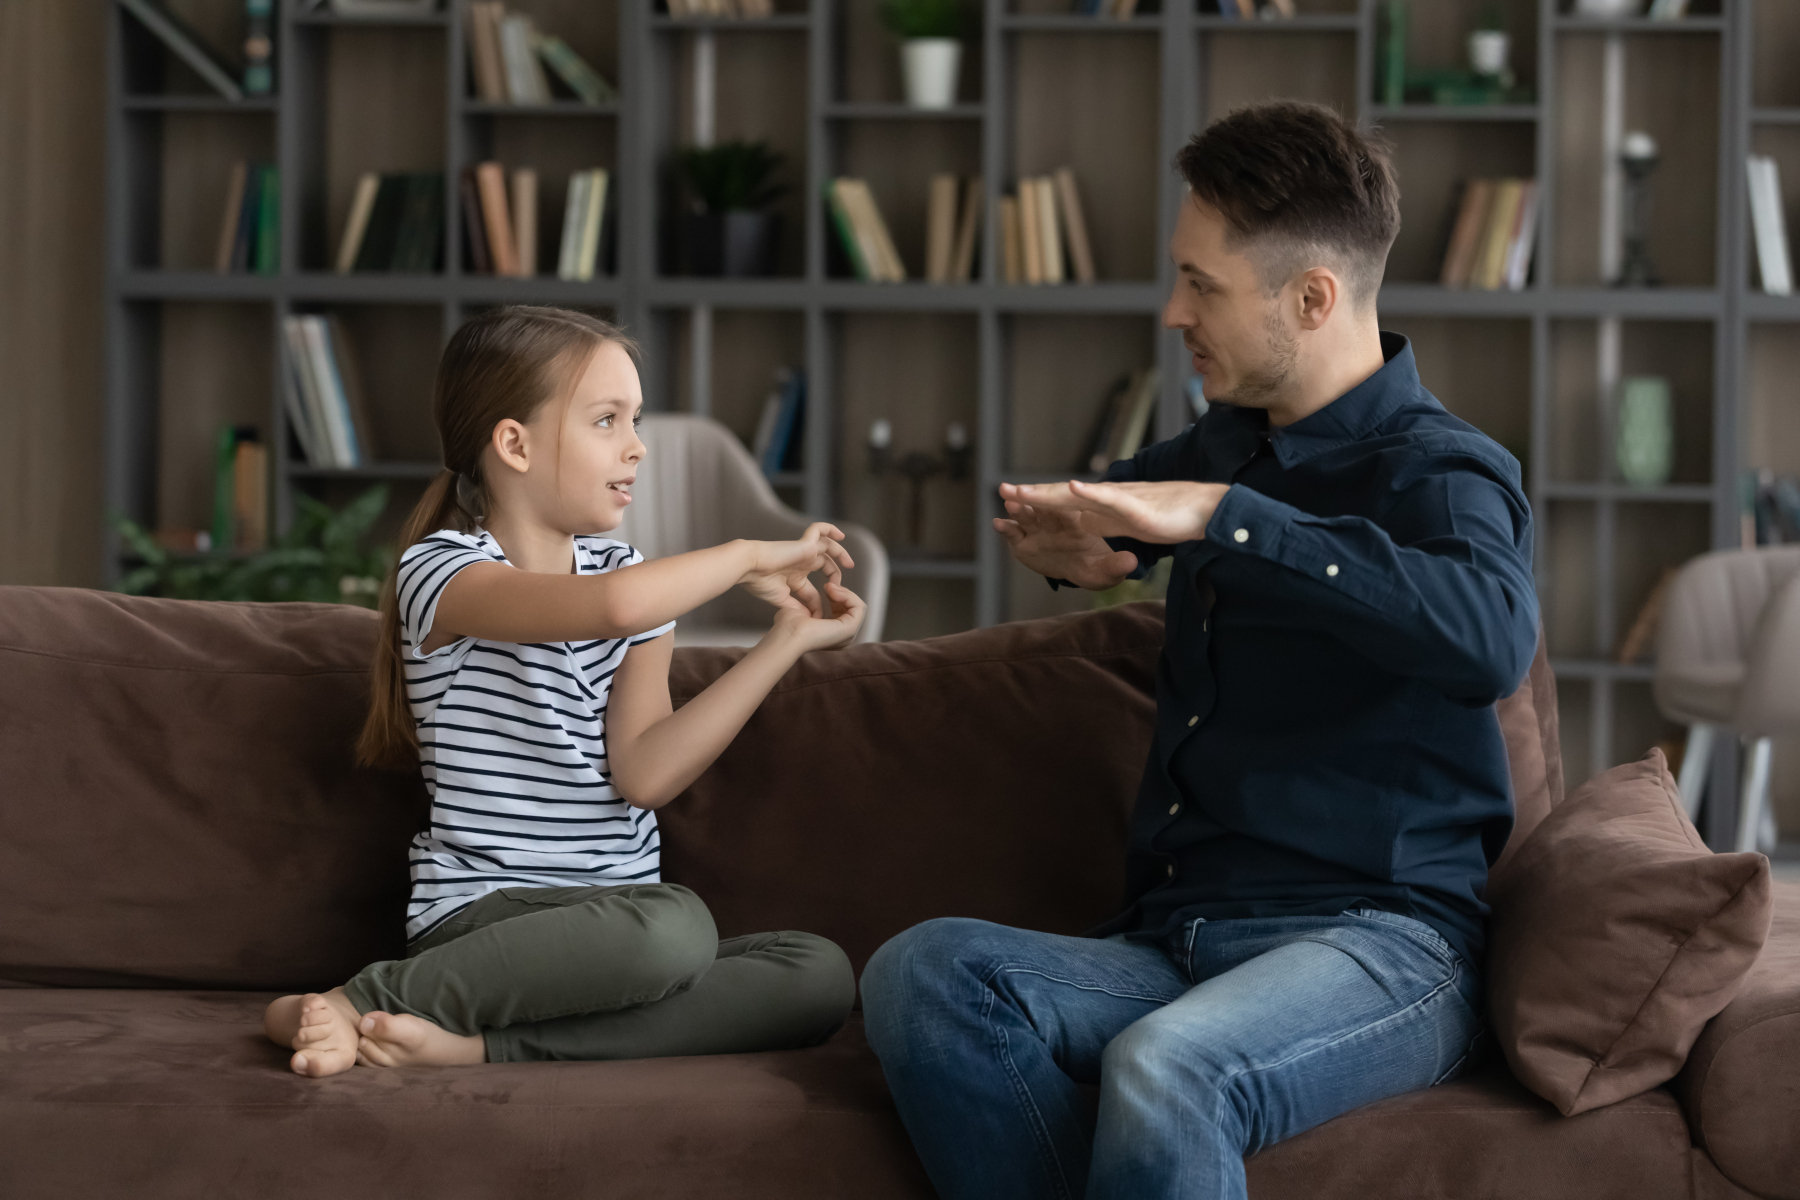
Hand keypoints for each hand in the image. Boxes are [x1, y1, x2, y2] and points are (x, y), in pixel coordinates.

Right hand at [739, 523, 855, 616]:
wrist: (749, 567)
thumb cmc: (759, 582)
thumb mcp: (782, 599)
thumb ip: (796, 607)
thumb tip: (809, 617)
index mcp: (794, 576)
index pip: (813, 589)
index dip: (819, 602)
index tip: (821, 614)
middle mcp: (800, 562)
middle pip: (825, 564)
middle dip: (835, 574)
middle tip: (840, 587)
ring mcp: (803, 551)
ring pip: (827, 546)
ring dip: (840, 553)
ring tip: (849, 564)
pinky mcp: (804, 543)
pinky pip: (819, 529)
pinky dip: (830, 529)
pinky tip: (841, 536)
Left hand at [765, 581, 865, 654]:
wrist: (788, 634)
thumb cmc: (788, 626)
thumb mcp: (801, 611)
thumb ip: (810, 606)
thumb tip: (816, 601)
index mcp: (831, 635)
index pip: (844, 611)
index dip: (837, 596)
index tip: (825, 587)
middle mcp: (842, 637)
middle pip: (852, 608)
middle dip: (842, 593)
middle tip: (828, 586)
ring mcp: (848, 635)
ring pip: (857, 606)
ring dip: (845, 592)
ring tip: (830, 587)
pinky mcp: (851, 629)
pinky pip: (859, 607)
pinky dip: (848, 595)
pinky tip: (834, 592)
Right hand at [993, 482, 1138, 589]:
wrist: (1078, 570)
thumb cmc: (1093, 567)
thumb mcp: (1105, 571)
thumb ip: (1116, 566)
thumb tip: (1132, 561)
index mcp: (1076, 522)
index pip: (1073, 506)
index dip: (1072, 497)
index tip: (1072, 487)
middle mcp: (1053, 522)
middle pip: (1042, 506)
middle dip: (1031, 497)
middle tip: (1021, 489)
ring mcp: (1036, 531)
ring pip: (1026, 516)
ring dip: (1018, 509)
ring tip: (1009, 502)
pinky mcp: (1023, 542)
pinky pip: (1013, 534)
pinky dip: (1005, 528)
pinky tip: (998, 524)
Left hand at [1008, 480, 1230, 545]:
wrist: (1206, 512)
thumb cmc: (1170, 519)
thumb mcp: (1127, 525)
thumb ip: (1105, 523)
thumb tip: (1082, 525)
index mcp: (1105, 508)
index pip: (1065, 505)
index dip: (1038, 502)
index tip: (1011, 501)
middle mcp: (1108, 500)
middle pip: (1064, 497)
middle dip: (1033, 496)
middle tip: (1002, 491)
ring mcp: (1123, 502)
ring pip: (1080, 496)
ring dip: (1051, 493)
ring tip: (1024, 492)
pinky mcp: (1140, 509)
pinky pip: (1111, 500)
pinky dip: (1091, 493)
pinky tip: (1072, 488)